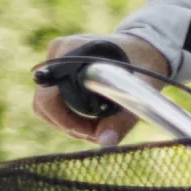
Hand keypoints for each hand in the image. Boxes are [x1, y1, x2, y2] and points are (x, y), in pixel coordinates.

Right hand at [34, 32, 169, 146]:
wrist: (145, 49)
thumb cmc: (146, 65)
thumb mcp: (141, 92)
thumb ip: (123, 119)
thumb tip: (105, 141)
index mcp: (73, 52)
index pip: (49, 96)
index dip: (68, 120)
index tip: (93, 130)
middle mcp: (58, 54)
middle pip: (44, 104)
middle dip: (69, 125)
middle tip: (97, 132)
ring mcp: (54, 61)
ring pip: (45, 106)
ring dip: (68, 123)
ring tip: (97, 127)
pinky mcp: (56, 71)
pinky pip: (51, 102)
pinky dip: (68, 116)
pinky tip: (92, 119)